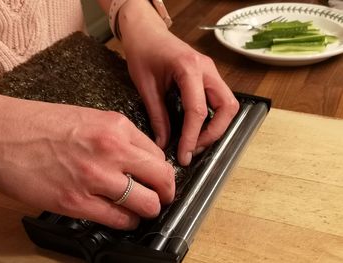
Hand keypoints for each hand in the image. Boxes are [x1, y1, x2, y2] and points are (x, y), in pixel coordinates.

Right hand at [0, 94, 174, 229]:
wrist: (3, 134)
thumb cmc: (41, 124)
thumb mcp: (91, 118)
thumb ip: (119, 138)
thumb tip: (140, 159)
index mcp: (116, 126)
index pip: (158, 154)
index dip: (162, 170)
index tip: (159, 177)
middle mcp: (111, 150)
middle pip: (162, 178)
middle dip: (166, 191)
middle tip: (162, 196)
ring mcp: (95, 177)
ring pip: (147, 203)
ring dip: (149, 209)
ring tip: (143, 208)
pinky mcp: (77, 201)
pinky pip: (119, 219)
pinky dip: (127, 221)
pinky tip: (123, 217)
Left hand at [119, 0, 239, 165]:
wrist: (145, 31)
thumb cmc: (143, 51)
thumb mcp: (146, 86)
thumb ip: (157, 116)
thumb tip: (164, 142)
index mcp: (189, 67)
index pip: (198, 110)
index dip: (192, 137)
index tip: (184, 154)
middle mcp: (206, 69)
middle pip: (227, 107)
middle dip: (214, 132)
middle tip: (195, 148)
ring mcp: (210, 71)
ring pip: (228, 104)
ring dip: (217, 125)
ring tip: (196, 140)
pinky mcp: (208, 75)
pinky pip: (219, 99)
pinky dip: (213, 116)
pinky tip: (197, 126)